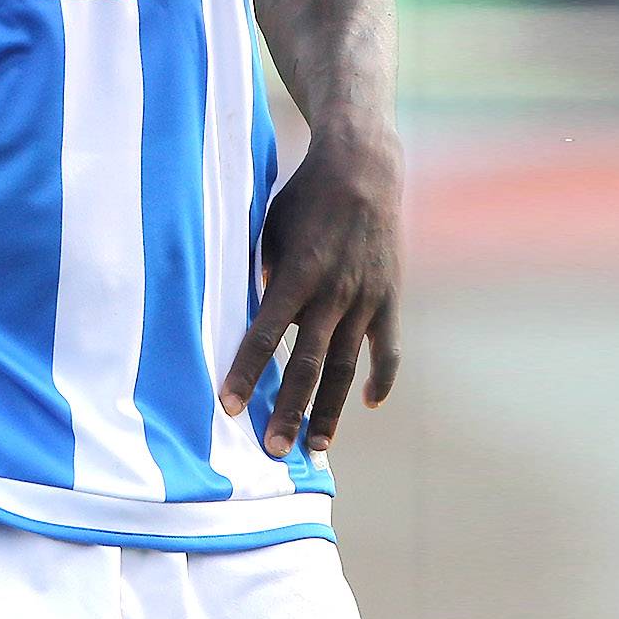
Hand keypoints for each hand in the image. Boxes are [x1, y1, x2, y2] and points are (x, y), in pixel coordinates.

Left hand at [220, 125, 402, 455]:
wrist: (363, 167)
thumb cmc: (303, 196)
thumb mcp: (270, 228)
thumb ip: (263, 275)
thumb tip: (256, 318)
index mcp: (297, 273)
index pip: (266, 335)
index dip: (246, 372)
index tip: (228, 407)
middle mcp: (333, 293)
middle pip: (307, 365)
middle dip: (288, 410)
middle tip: (273, 451)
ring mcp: (366, 299)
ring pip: (345, 368)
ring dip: (329, 411)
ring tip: (315, 449)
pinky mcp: (390, 298)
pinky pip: (387, 348)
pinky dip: (380, 378)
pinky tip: (369, 404)